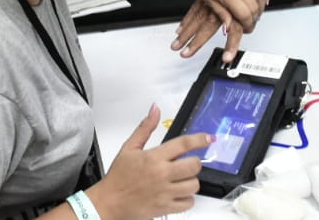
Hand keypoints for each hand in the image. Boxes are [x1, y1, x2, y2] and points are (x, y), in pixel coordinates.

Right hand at [87, 104, 206, 219]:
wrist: (109, 202)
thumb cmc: (118, 176)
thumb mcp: (129, 148)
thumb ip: (145, 128)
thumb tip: (155, 110)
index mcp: (154, 158)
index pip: (184, 144)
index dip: (200, 139)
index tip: (209, 138)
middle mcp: (162, 174)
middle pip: (194, 166)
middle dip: (194, 163)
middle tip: (187, 163)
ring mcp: (165, 193)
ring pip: (194, 185)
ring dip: (191, 181)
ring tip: (182, 179)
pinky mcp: (165, 208)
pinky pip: (188, 203)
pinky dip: (187, 198)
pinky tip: (179, 193)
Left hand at [173, 0, 270, 60]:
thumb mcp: (209, 0)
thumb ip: (222, 14)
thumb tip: (230, 28)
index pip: (245, 14)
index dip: (247, 24)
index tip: (246, 28)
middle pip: (255, 7)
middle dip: (254, 18)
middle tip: (250, 21)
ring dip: (261, 6)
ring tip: (256, 12)